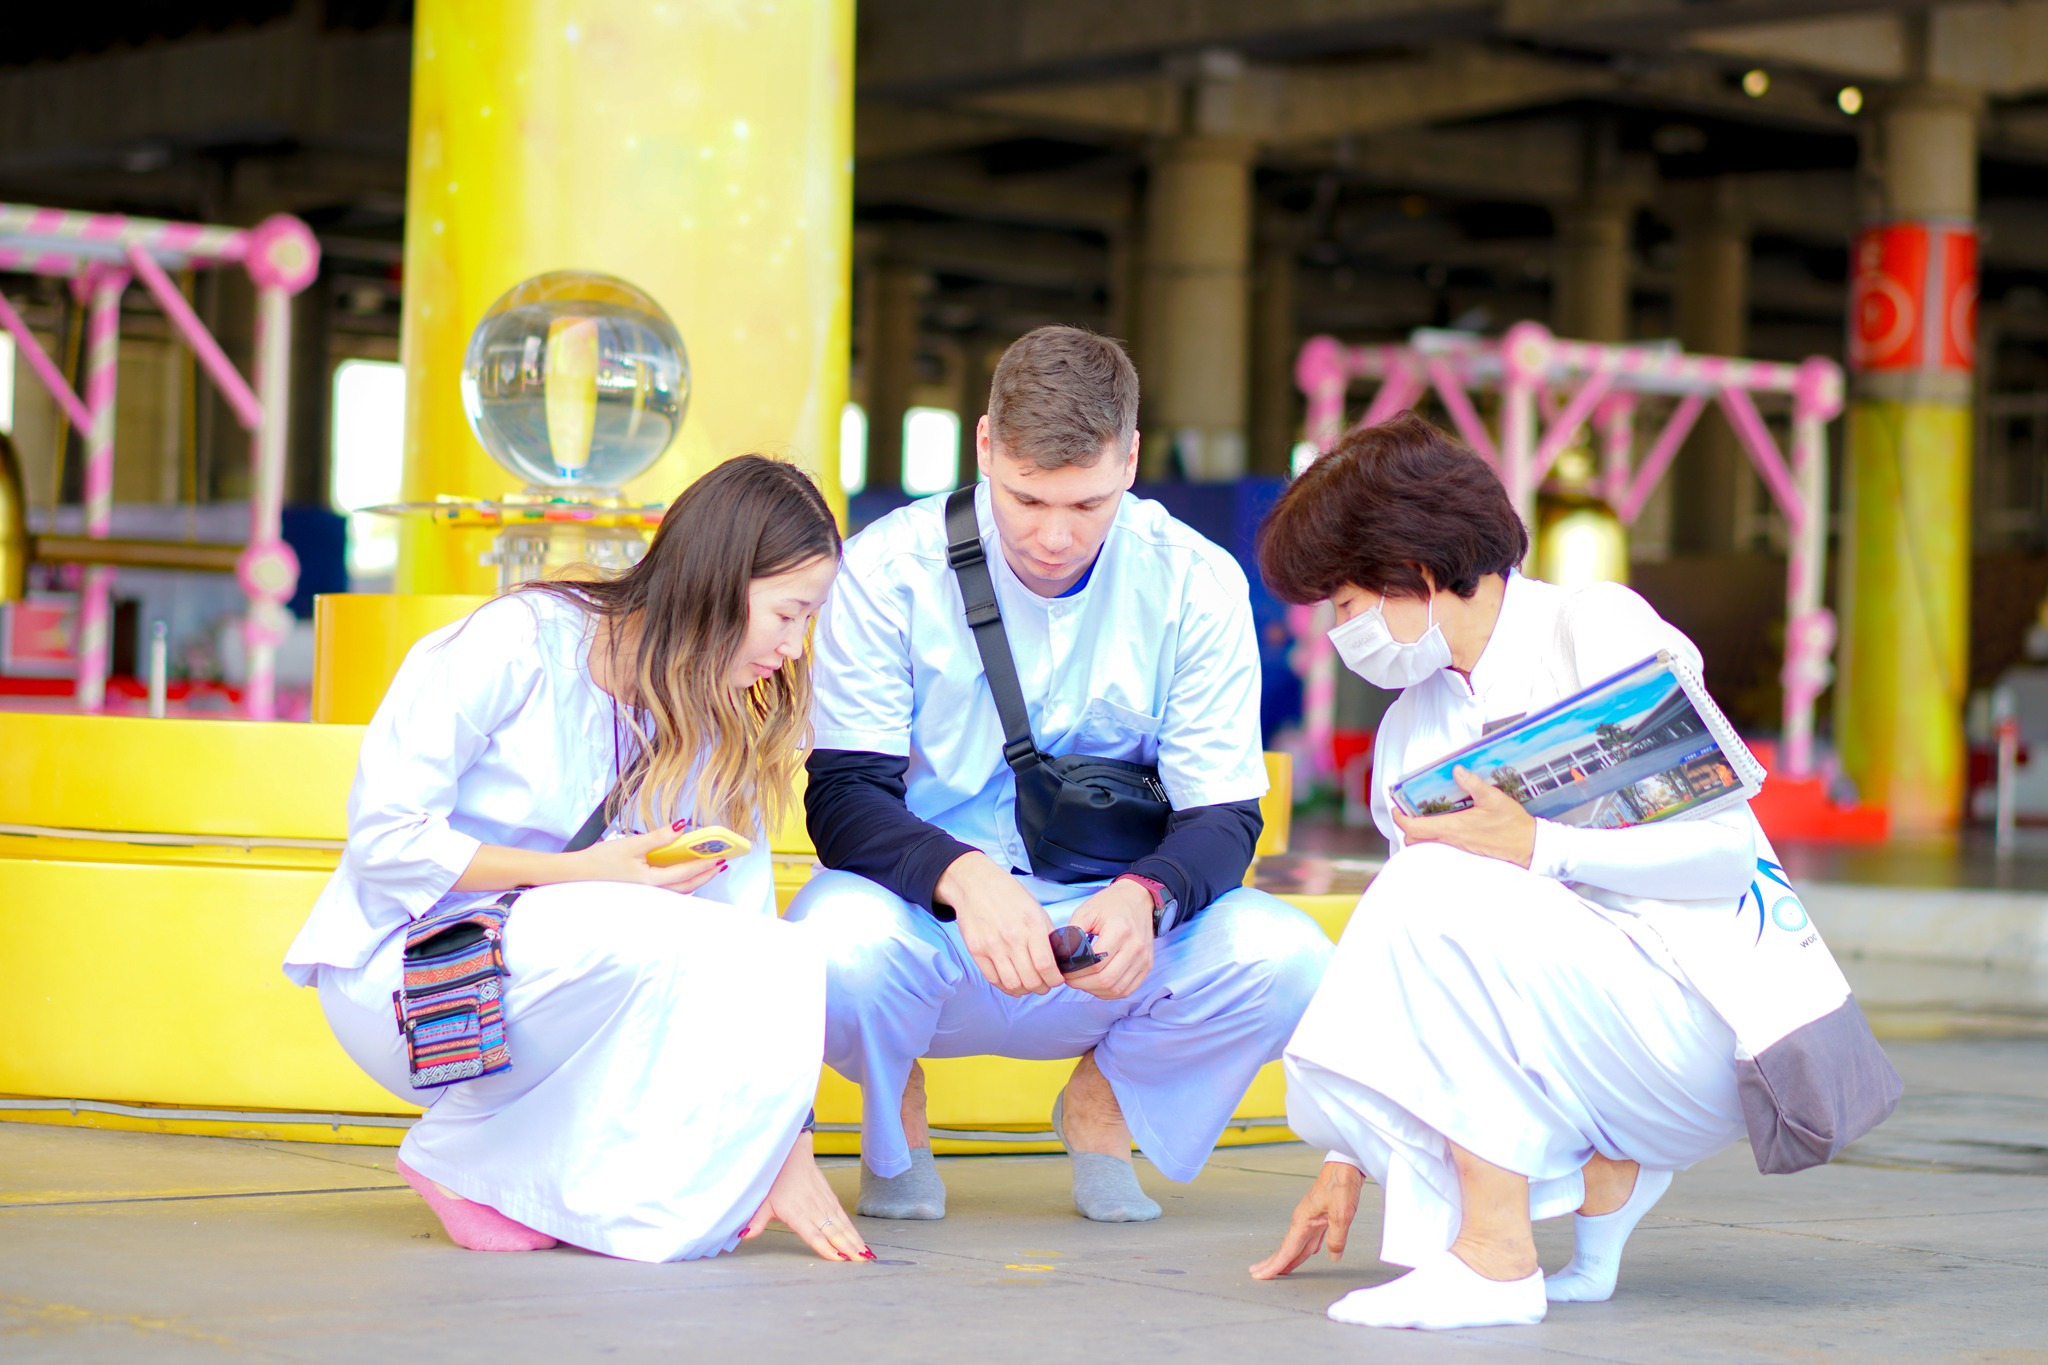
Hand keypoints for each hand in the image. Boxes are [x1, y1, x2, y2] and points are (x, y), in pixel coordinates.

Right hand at [567, 826, 728, 894]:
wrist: (578, 873)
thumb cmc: (602, 860)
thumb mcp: (631, 844)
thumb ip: (658, 837)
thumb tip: (681, 827)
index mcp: (651, 881)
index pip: (685, 873)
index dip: (704, 865)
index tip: (721, 858)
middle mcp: (652, 891)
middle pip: (687, 886)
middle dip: (706, 875)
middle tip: (722, 864)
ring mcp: (647, 892)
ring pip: (679, 889)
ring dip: (696, 879)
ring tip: (708, 867)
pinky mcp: (642, 889)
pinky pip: (668, 888)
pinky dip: (682, 880)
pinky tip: (684, 871)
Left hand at [742, 1132, 872, 1262]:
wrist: (792, 1152)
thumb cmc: (776, 1178)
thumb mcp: (762, 1200)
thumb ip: (756, 1220)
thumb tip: (744, 1236)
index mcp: (797, 1213)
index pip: (814, 1234)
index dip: (826, 1247)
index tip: (838, 1258)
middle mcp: (813, 1209)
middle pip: (833, 1232)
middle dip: (848, 1247)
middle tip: (861, 1260)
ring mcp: (824, 1203)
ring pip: (841, 1225)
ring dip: (854, 1239)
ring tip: (865, 1254)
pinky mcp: (830, 1198)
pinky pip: (843, 1216)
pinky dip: (852, 1228)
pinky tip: (859, 1239)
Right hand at [937, 852, 1060, 996]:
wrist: (975, 885)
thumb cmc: (1008, 895)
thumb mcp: (1036, 909)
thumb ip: (1047, 935)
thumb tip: (1058, 959)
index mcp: (1031, 926)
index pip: (1046, 966)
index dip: (1054, 980)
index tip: (1056, 980)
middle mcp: (1012, 938)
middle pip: (1031, 980)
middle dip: (1042, 988)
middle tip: (1044, 985)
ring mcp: (992, 946)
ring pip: (1012, 984)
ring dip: (1024, 990)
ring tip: (1028, 985)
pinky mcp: (976, 951)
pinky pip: (994, 979)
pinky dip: (1006, 986)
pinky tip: (1012, 981)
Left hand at [1059, 879, 1154, 1000]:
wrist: (1138, 899)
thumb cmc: (1109, 904)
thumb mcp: (1086, 911)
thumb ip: (1073, 933)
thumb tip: (1062, 957)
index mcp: (1120, 931)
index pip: (1095, 963)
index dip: (1076, 972)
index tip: (1064, 970)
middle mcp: (1135, 947)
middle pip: (1106, 980)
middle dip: (1082, 984)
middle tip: (1070, 979)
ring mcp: (1144, 959)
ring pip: (1116, 989)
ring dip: (1095, 990)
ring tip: (1082, 982)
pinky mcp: (1147, 966)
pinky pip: (1127, 990)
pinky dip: (1110, 993)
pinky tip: (1097, 985)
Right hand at [1249, 1160, 1363, 1278]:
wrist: (1344, 1166)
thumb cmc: (1340, 1185)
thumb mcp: (1342, 1214)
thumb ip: (1336, 1239)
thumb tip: (1333, 1257)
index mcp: (1303, 1221)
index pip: (1286, 1250)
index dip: (1274, 1265)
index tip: (1260, 1276)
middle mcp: (1303, 1221)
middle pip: (1286, 1248)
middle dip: (1273, 1263)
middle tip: (1258, 1274)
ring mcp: (1311, 1219)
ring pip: (1297, 1245)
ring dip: (1288, 1258)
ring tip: (1279, 1270)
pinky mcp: (1320, 1217)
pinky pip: (1309, 1239)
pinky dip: (1304, 1250)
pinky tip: (1306, 1254)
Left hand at [1390, 765, 1535, 867]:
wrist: (1529, 846)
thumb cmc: (1512, 824)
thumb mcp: (1493, 799)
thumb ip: (1474, 784)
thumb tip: (1457, 771)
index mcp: (1453, 827)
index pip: (1415, 828)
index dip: (1400, 819)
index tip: (1397, 808)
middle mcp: (1452, 839)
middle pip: (1415, 839)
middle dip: (1407, 826)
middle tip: (1408, 810)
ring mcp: (1458, 847)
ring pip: (1427, 843)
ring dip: (1420, 832)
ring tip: (1424, 814)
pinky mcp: (1465, 849)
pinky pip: (1441, 844)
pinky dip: (1434, 835)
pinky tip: (1444, 821)